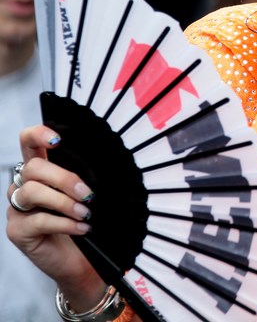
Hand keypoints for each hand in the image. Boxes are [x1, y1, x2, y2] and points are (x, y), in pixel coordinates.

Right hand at [6, 124, 107, 310]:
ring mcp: (18, 208)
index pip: (28, 143)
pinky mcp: (17, 231)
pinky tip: (82, 228)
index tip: (57, 140)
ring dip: (64, 202)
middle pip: (33, 167)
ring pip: (32, 191)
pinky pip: (37, 220)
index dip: (38, 135)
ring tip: (86, 213)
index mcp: (42, 171)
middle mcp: (24, 186)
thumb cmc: (87, 221)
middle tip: (88, 194)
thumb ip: (83, 175)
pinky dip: (64, 223)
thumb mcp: (86, 194)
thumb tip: (100, 161)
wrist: (83, 261)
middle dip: (64, 178)